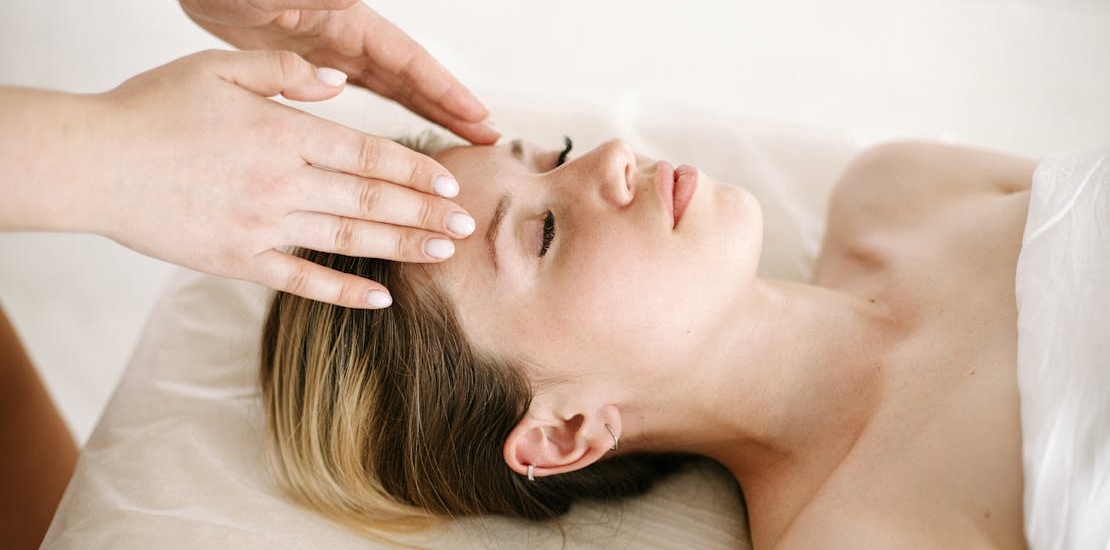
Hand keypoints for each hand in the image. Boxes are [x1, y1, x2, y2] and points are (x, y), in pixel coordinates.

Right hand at [82, 50, 474, 307]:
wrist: (92, 163)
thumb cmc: (151, 110)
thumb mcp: (218, 68)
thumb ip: (285, 72)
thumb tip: (339, 81)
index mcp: (283, 133)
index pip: (368, 155)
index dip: (414, 170)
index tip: (450, 183)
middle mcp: (282, 182)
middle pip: (370, 201)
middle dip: (425, 214)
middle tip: (467, 228)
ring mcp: (263, 226)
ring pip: (348, 241)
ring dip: (402, 248)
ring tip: (442, 254)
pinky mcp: (239, 260)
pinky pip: (302, 280)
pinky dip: (343, 291)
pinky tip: (380, 298)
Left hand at [179, 0, 498, 144]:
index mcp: (347, 22)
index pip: (409, 61)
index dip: (445, 90)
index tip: (478, 116)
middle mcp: (347, 39)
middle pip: (412, 81)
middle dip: (450, 110)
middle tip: (487, 140)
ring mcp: (332, 54)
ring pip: (392, 92)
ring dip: (426, 117)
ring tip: (458, 144)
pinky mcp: (310, 68)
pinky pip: (360, 96)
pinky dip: (384, 117)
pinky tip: (392, 144)